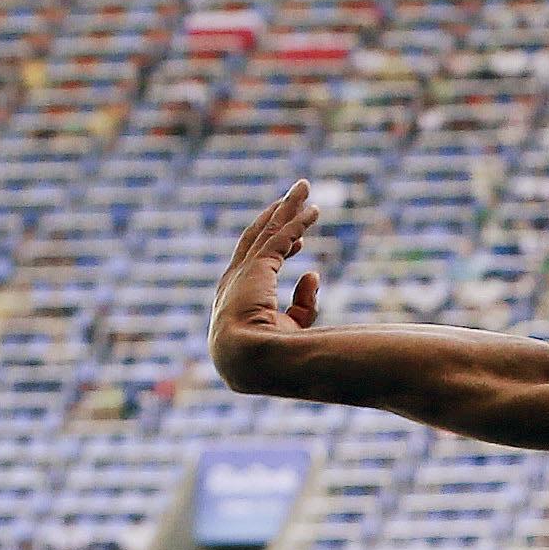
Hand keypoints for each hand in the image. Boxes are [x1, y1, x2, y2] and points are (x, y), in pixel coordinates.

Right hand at [209, 183, 322, 394]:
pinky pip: (281, 237)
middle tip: (293, 197)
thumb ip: (303, 305)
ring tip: (303, 188)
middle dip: (277, 217)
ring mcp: (244, 272)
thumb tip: (313, 273)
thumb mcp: (291, 329)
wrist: (250, 361)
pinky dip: (297, 221)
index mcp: (236, 300)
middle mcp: (235, 280)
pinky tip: (312, 208)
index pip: (257, 266)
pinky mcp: (257, 267)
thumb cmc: (269, 357)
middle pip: (258, 238)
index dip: (278, 250)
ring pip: (269, 230)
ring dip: (288, 207)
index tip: (298, 242)